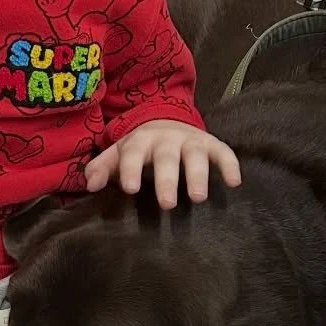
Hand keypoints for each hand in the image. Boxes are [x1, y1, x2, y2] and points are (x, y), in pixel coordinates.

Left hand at [84, 121, 242, 208]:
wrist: (167, 121)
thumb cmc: (140, 148)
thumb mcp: (118, 154)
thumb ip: (102, 168)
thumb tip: (90, 186)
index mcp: (140, 141)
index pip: (133, 154)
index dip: (131, 170)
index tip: (129, 189)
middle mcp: (166, 139)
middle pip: (166, 158)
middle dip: (167, 179)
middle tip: (167, 204)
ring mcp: (190, 140)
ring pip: (195, 155)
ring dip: (198, 175)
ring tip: (198, 199)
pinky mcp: (211, 143)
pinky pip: (223, 152)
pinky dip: (230, 165)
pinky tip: (234, 183)